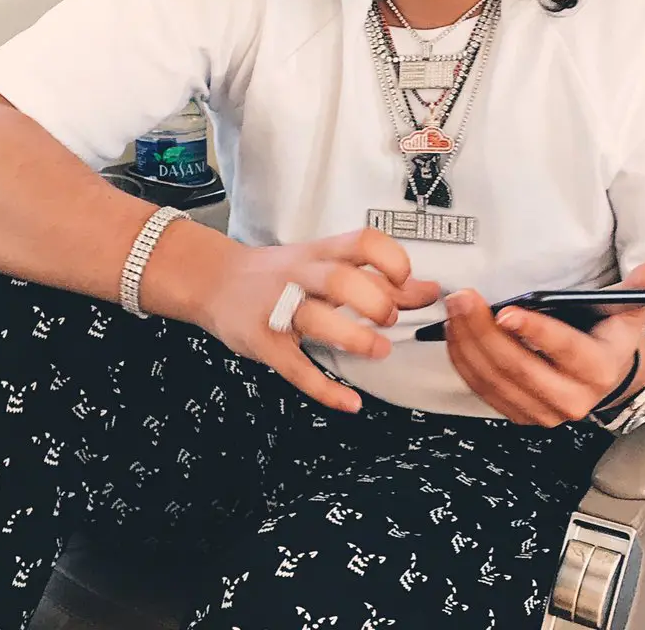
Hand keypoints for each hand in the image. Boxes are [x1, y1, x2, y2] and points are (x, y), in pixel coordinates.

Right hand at [197, 227, 440, 412]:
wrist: (214, 280)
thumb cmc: (280, 274)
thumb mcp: (324, 267)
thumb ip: (377, 280)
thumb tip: (431, 291)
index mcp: (320, 254)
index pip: (361, 242)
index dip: (390, 259)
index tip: (404, 280)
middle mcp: (299, 275)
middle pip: (340, 279)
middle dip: (374, 301)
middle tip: (388, 319)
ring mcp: (278, 309)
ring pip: (316, 318)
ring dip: (354, 337)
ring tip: (378, 351)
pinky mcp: (262, 342)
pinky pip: (294, 368)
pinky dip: (325, 389)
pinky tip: (351, 403)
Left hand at [444, 260, 644, 425]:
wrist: (605, 375)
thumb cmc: (608, 334)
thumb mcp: (627, 308)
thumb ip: (641, 286)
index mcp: (599, 369)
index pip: (564, 350)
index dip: (535, 332)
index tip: (507, 312)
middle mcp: (571, 398)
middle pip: (518, 367)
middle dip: (484, 331)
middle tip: (463, 298)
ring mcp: (542, 412)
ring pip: (495, 379)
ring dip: (467, 343)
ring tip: (454, 309)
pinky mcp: (519, 414)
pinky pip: (482, 389)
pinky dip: (463, 360)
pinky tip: (454, 332)